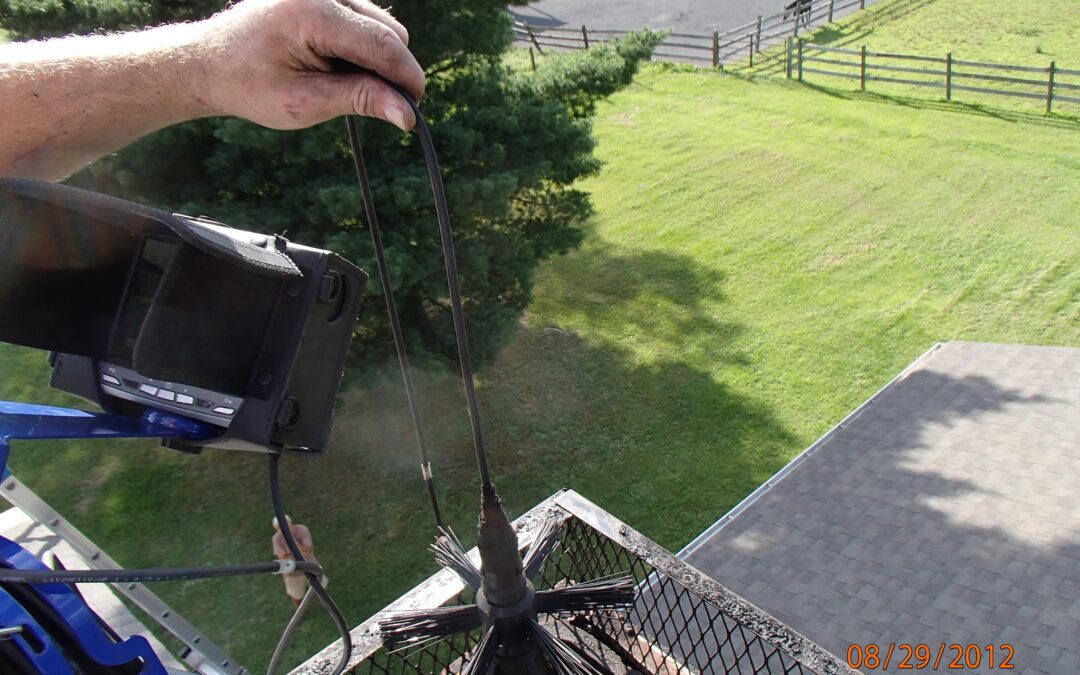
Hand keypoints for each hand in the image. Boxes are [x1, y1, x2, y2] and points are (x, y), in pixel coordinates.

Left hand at [197, 0, 424, 130]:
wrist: (211, 62)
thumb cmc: (251, 86)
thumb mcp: (305, 102)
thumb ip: (360, 100)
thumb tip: (409, 115)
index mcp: (311, 12)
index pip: (382, 43)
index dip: (406, 78)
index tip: (414, 112)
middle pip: (389, 32)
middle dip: (391, 71)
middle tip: (367, 105)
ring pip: (382, 25)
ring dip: (376, 60)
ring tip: (338, 82)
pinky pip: (366, 20)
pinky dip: (363, 48)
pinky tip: (334, 65)